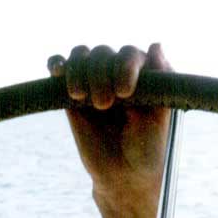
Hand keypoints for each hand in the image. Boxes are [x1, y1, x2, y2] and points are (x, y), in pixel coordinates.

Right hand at [47, 43, 171, 205]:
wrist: (123, 174)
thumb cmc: (148, 144)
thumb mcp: (159, 114)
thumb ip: (159, 81)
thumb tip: (156, 44)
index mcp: (145, 74)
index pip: (131, 54)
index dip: (125, 66)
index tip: (125, 93)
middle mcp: (120, 73)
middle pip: (104, 53)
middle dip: (101, 75)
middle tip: (105, 105)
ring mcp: (96, 81)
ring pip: (83, 55)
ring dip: (80, 71)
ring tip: (83, 97)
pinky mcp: (73, 94)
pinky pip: (62, 66)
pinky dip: (58, 63)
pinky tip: (58, 71)